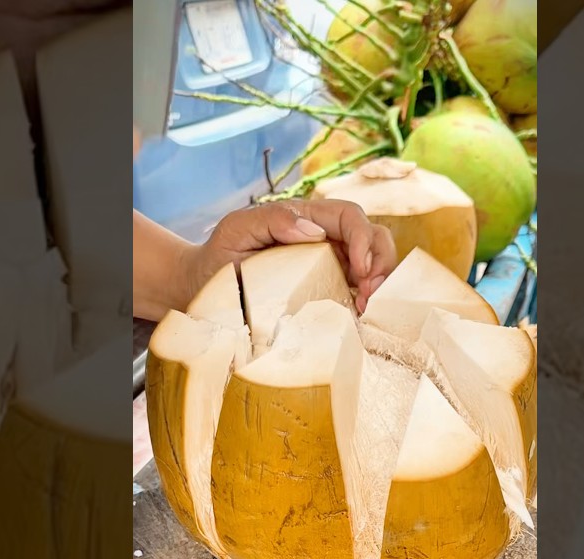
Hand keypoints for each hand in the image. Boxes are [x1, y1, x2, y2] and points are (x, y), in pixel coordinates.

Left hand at [189, 200, 397, 313]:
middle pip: (373, 236)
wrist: (203, 287)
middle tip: (369, 292)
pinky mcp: (326, 290)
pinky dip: (367, 301)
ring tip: (366, 306)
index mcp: (307, 218)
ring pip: (373, 263)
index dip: (363, 239)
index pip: (350, 216)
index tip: (360, 268)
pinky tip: (360, 317)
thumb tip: (315, 231)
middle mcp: (324, 238)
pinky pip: (357, 290)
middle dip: (380, 261)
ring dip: (379, 282)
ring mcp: (328, 264)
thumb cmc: (219, 255)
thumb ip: (273, 219)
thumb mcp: (237, 228)